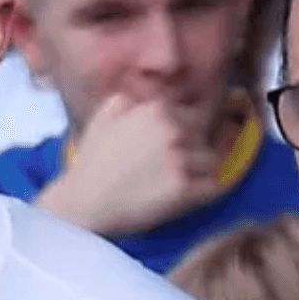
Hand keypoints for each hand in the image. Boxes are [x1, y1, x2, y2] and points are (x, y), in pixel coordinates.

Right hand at [52, 94, 225, 235]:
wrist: (83, 203)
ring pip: (212, 160)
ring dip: (202, 170)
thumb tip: (155, 97)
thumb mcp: (104, 115)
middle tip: (180, 165)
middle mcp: (173, 130)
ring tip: (183, 181)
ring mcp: (181, 159)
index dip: (189, 130)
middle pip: (205, 135)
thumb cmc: (91, 161)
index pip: (194, 113)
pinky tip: (196, 194)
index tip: (182, 143)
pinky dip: (210, 190)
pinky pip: (215, 186)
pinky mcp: (184, 190)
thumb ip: (133, 98)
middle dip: (195, 148)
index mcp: (157, 109)